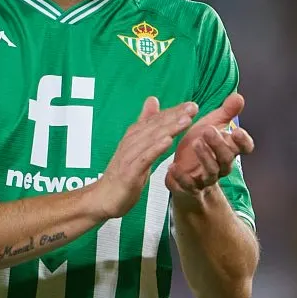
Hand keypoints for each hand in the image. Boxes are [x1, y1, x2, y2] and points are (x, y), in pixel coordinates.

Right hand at [93, 97, 197, 218]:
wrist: (103, 198)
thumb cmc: (122, 173)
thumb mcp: (136, 146)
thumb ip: (145, 124)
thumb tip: (152, 99)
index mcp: (135, 136)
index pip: (157, 120)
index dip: (174, 111)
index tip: (192, 105)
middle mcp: (131, 142)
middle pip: (155, 126)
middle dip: (175, 116)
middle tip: (193, 107)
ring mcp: (129, 156)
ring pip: (152, 139)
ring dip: (169, 128)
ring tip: (186, 120)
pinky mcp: (129, 172)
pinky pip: (144, 158)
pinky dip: (155, 148)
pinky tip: (168, 141)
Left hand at [166, 93, 254, 197]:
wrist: (185, 177)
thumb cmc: (200, 148)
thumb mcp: (212, 127)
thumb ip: (226, 113)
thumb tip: (239, 96)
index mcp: (228, 150)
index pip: (244, 148)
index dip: (243, 141)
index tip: (237, 130)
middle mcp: (221, 166)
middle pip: (226, 158)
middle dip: (219, 144)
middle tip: (209, 130)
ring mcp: (206, 178)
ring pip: (211, 171)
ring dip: (205, 157)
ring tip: (196, 142)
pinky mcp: (190, 187)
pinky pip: (188, 185)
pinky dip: (181, 177)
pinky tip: (172, 166)